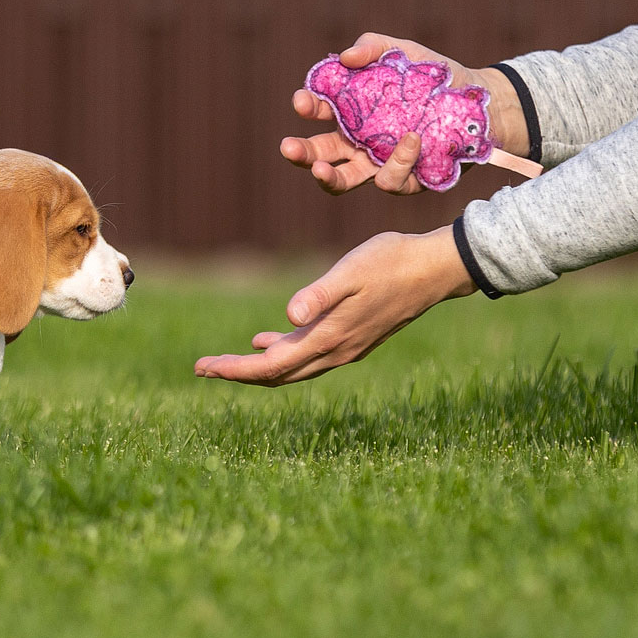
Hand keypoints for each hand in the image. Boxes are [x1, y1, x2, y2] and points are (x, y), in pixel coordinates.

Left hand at [193, 226, 476, 385]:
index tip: (201, 368)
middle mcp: (335, 351)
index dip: (234, 369)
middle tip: (201, 368)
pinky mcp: (353, 336)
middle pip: (277, 374)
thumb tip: (287, 318)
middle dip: (238, 372)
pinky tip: (268, 338)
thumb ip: (318, 295)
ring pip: (292, 367)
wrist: (436, 269)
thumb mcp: (350, 272)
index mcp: (328, 339)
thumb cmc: (391, 263)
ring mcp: (346, 347)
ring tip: (225, 361)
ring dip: (258, 365)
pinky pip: (308, 355)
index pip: (271, 367)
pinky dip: (283, 351)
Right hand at [282, 33, 527, 194]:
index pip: (319, 112)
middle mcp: (359, 143)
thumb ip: (373, 47)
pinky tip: (410, 141)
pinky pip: (391, 180)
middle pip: (320, 154)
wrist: (479, 101)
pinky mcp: (408, 179)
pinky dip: (396, 163)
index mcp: (350, 112)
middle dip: (300, 153)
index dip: (307, 106)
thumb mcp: (403, 52)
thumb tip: (346, 57)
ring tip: (319, 169)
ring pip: (344, 180)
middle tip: (288, 148)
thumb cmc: (433, 77)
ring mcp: (380, 163)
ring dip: (327, 177)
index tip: (303, 100)